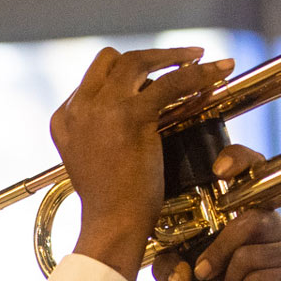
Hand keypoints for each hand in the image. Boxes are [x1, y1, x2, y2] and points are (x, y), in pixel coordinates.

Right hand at [49, 47, 234, 280]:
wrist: (113, 224)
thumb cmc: (111, 203)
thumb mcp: (93, 159)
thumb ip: (99, 132)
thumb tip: (129, 113)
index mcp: (64, 118)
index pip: (96, 77)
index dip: (126, 72)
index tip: (152, 76)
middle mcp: (78, 107)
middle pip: (112, 60)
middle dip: (149, 57)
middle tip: (182, 59)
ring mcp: (102, 108)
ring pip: (139, 61)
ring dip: (173, 56)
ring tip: (202, 59)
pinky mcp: (131, 115)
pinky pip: (170, 82)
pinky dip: (197, 74)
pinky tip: (216, 73)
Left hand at [152, 145, 280, 280]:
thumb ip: (168, 262)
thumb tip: (165, 253)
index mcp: (252, 219)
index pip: (255, 174)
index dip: (241, 162)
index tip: (218, 170)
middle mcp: (278, 227)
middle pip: (250, 219)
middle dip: (217, 249)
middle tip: (201, 272)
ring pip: (252, 252)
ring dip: (229, 279)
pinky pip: (263, 278)